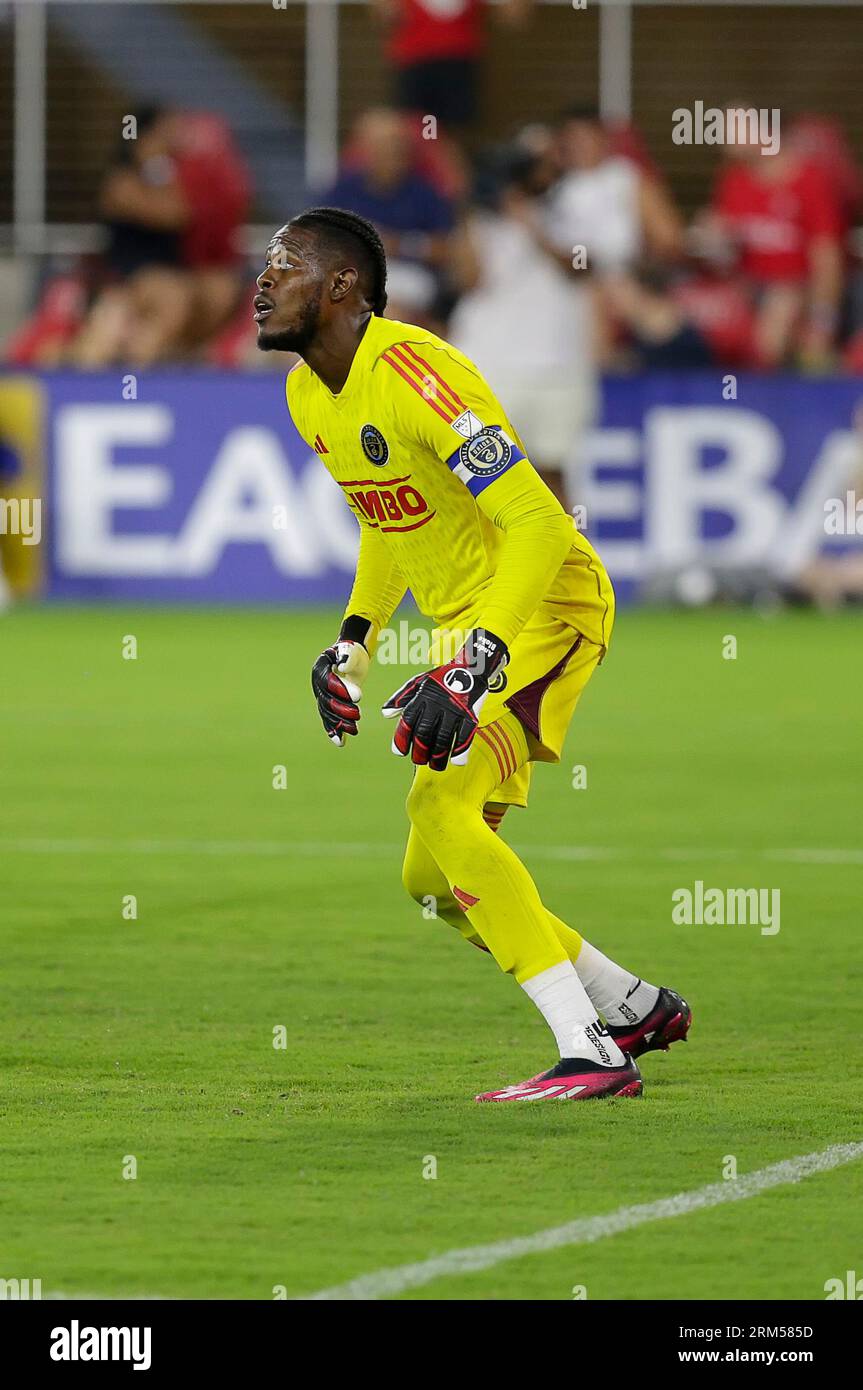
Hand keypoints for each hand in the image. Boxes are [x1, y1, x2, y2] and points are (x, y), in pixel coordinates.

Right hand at [311, 637, 369, 746]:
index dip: (341, 690)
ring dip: (340, 723)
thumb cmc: (350, 651)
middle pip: (326, 700)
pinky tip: (341, 742)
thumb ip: (346, 657)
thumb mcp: (349, 651)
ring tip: (355, 730)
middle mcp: (317, 684)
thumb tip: (342, 666)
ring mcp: (321, 696)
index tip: (359, 697)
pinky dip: (334, 730)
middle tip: (358, 714)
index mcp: (320, 668)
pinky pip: (328, 719)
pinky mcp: (328, 704)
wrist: (348, 657)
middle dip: (341, 709)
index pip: (328, 681)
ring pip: (327, 713)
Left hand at [381, 629, 507, 771]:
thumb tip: (385, 715)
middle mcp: (437, 704)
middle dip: (420, 752)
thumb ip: (400, 698)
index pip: (408, 721)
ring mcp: (454, 710)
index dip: (401, 739)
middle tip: (418, 761)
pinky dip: (461, 750)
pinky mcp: (471, 714)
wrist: (470, 668)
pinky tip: (456, 760)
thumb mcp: (417, 682)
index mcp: (422, 697)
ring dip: (439, 756)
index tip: (399, 753)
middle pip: (425, 734)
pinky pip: (465, 736)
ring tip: (435, 766)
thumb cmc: (440, 678)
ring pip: (444, 739)